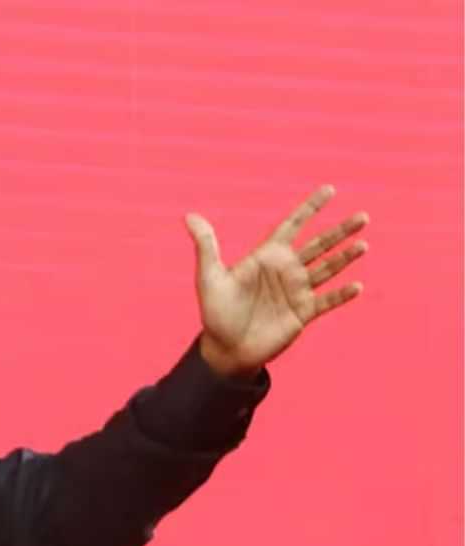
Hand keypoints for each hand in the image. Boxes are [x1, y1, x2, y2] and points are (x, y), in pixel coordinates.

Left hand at [186, 185, 367, 377]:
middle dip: (340, 231)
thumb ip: (206, 246)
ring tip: (363, 245)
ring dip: (345, 258)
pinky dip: (341, 295)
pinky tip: (356, 285)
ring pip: (328, 269)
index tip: (329, 189)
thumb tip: (189, 216)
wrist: (225, 348)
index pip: (293, 225)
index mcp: (266, 257)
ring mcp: (296, 292)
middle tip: (362, 217)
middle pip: (319, 244)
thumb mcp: (209, 276)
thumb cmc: (215, 311)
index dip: (310, 207)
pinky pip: (326, 301)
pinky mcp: (303, 314)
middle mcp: (285, 270)